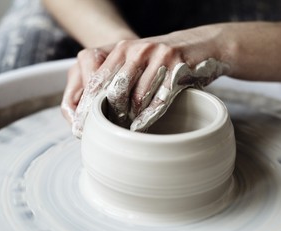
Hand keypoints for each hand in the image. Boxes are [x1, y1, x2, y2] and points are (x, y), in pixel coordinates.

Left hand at [62, 29, 229, 137]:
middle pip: (113, 92)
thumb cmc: (158, 60)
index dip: (86, 107)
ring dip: (129, 119)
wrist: (200, 45)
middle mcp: (136, 50)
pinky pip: (159, 101)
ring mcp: (158, 57)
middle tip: (103, 134)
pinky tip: (140, 127)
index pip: (95, 81)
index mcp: (120, 48)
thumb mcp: (132, 61)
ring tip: (125, 130)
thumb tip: (84, 110)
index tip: (80, 129)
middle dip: (106, 117)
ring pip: (136, 99)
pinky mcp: (178, 68)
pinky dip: (148, 118)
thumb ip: (110, 78)